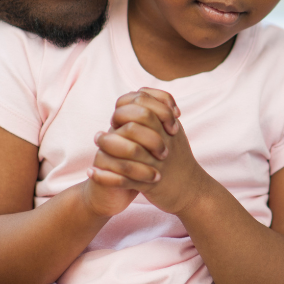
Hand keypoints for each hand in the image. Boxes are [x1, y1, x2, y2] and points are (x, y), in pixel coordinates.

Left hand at [92, 88, 209, 215]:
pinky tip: (92, 172)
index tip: (120, 113)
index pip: (144, 101)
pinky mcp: (149, 184)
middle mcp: (163, 141)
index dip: (127, 103)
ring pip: (129, 149)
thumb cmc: (177, 158)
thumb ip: (159, 112)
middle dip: (117, 119)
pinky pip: (123, 180)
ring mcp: (156, 163)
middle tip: (108, 125)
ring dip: (107, 144)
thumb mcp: (173, 131)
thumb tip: (138, 93)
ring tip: (97, 141)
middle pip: (137, 120)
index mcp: (168, 127)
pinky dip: (104, 177)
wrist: (191, 190)